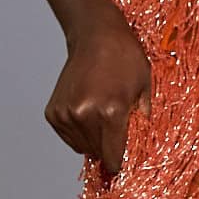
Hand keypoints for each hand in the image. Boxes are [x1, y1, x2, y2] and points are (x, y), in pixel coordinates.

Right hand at [47, 13, 151, 179]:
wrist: (96, 35)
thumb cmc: (124, 58)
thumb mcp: (145, 89)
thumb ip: (142, 122)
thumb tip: (140, 150)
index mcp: (111, 112)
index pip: (113, 157)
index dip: (119, 163)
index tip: (121, 164)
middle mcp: (85, 115)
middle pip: (97, 153)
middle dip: (108, 148)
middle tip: (115, 129)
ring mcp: (66, 113)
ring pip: (81, 147)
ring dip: (92, 139)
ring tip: (101, 114)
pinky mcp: (53, 112)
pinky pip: (69, 136)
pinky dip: (78, 131)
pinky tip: (87, 111)